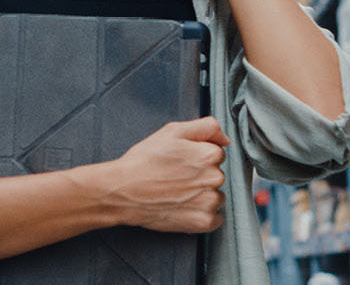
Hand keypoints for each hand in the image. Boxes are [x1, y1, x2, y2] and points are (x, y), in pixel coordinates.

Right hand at [101, 116, 230, 232]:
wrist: (124, 191)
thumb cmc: (143, 162)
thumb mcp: (172, 131)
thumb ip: (205, 127)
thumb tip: (225, 139)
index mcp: (209, 155)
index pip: (216, 154)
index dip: (197, 157)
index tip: (182, 162)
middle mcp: (214, 178)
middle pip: (216, 175)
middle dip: (200, 176)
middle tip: (176, 177)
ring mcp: (210, 202)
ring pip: (216, 196)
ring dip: (202, 196)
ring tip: (177, 193)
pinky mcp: (204, 222)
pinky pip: (216, 218)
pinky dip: (203, 215)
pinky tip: (183, 207)